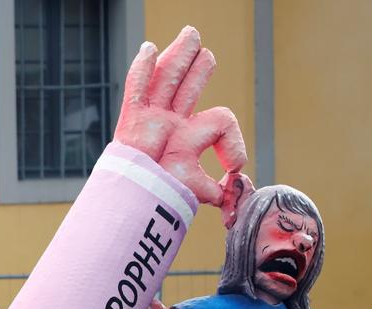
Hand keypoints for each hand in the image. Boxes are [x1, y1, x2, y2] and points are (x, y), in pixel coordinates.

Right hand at [113, 28, 246, 203]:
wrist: (139, 208)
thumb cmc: (164, 203)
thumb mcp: (200, 192)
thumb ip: (218, 190)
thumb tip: (239, 189)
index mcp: (185, 142)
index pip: (217, 122)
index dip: (231, 142)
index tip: (234, 168)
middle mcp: (169, 127)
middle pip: (185, 88)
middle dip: (197, 70)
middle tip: (205, 54)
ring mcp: (151, 122)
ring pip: (167, 79)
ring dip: (180, 57)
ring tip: (192, 36)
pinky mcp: (132, 122)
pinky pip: (136, 89)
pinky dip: (141, 69)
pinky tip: (148, 48)